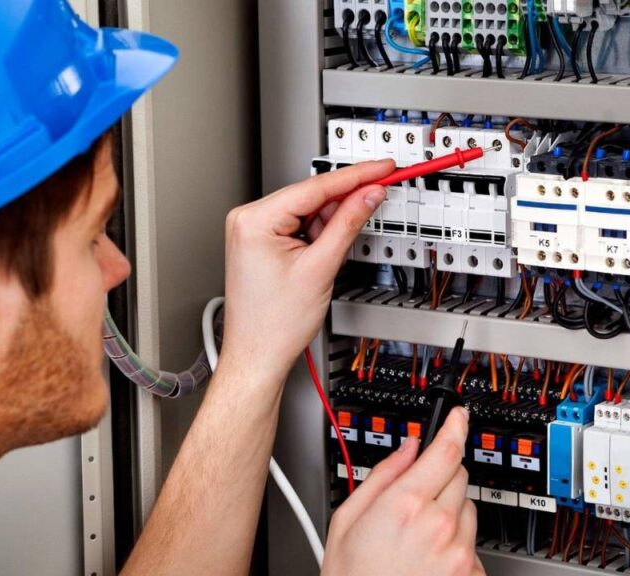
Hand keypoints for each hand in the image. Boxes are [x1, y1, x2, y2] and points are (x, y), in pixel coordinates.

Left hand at [220, 160, 393, 376]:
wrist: (259, 355)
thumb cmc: (274, 324)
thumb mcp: (321, 267)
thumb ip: (348, 224)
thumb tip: (368, 195)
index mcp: (254, 220)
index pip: (315, 187)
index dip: (356, 176)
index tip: (382, 168)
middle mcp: (247, 220)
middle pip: (311, 196)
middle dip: (346, 200)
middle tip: (380, 192)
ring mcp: (252, 231)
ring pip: (307, 211)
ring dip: (331, 223)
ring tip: (335, 254)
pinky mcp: (260, 243)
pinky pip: (298, 226)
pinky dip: (319, 234)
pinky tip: (327, 251)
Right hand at [323, 408, 483, 575]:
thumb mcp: (346, 522)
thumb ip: (381, 477)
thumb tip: (405, 449)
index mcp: (405, 505)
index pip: (445, 450)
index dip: (455, 426)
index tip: (460, 416)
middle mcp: (439, 525)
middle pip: (459, 476)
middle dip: (441, 478)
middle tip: (414, 501)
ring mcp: (459, 553)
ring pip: (467, 510)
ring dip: (450, 514)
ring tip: (416, 540)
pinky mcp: (471, 575)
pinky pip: (472, 545)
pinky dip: (457, 547)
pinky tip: (428, 563)